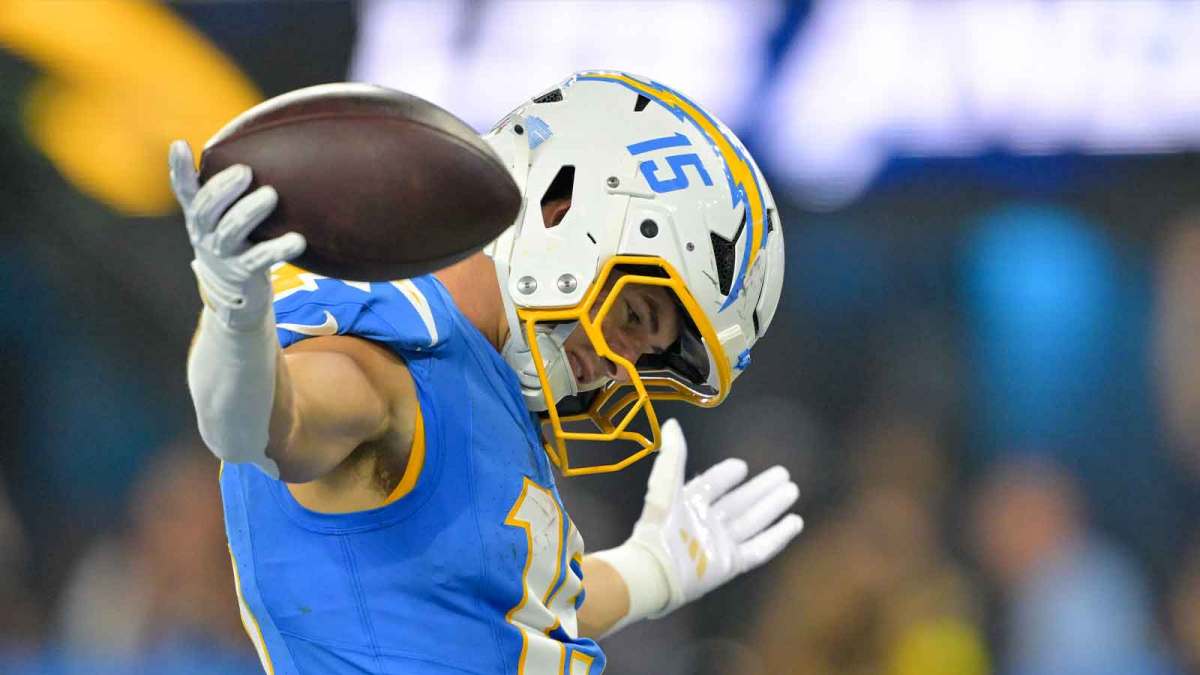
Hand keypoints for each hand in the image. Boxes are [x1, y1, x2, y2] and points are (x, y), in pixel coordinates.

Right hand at [170, 140, 304, 330]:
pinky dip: (278, 248)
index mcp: (199, 216)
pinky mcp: (244, 272)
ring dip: (249, 212)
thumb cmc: (237, 240)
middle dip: (223, 188)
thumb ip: (232, 188)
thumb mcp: (226, 215)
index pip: (184, 189)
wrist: (236, 292)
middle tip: (245, 171)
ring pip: (230, 231)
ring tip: (271, 195)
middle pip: (205, 208)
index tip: (180, 144)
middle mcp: (205, 233)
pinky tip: (297, 240)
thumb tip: (265, 141)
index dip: (179, 168)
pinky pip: (260, 259)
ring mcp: (222, 254)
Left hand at [628, 418, 802, 614]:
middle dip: (760, 489)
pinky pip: (760, 548)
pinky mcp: (732, 563)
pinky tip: (795, 522)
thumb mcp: (665, 484)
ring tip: (792, 489)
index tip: (742, 466)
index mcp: (688, 504)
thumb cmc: (658, 526)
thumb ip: (673, 455)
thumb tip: (672, 423)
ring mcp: (721, 544)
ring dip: (773, 506)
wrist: (655, 570)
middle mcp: (707, 523)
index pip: (712, 486)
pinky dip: (778, 536)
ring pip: (753, 521)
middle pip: (739, 503)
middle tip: (783, 473)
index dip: (726, 475)